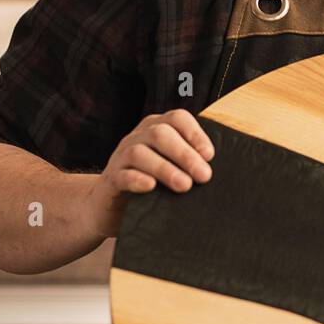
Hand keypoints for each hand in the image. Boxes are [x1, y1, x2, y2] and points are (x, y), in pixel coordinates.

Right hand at [82, 109, 214, 244]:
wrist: (108, 205)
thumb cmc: (149, 184)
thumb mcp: (170, 168)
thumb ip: (189, 163)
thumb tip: (215, 171)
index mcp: (155, 129)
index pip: (177, 118)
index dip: (195, 134)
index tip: (210, 156)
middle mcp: (137, 138)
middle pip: (160, 134)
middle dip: (185, 154)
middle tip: (204, 176)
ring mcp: (121, 157)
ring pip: (140, 153)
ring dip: (165, 168)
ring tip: (184, 186)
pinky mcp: (110, 180)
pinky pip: (122, 175)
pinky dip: (137, 179)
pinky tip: (151, 187)